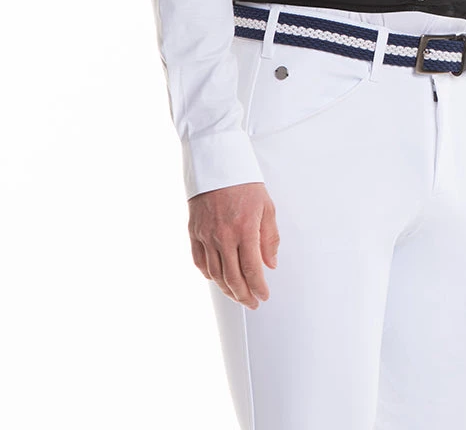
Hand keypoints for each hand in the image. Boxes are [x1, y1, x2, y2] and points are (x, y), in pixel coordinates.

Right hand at [187, 181, 278, 308]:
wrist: (217, 163)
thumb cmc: (244, 182)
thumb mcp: (266, 206)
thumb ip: (270, 238)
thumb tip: (270, 263)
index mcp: (244, 229)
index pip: (252, 270)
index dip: (258, 288)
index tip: (263, 295)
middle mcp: (223, 235)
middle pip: (232, 278)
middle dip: (244, 295)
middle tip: (251, 302)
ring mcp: (206, 235)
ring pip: (215, 274)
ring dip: (227, 290)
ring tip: (237, 295)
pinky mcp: (194, 232)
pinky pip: (199, 262)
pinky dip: (209, 275)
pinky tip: (217, 279)